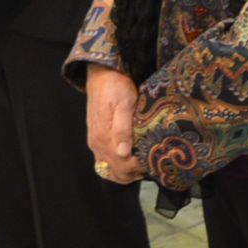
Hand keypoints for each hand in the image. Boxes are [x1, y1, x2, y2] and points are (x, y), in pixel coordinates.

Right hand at [83, 66, 143, 182]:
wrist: (102, 74)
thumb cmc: (116, 87)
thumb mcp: (124, 103)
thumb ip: (122, 129)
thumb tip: (123, 153)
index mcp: (104, 137)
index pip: (123, 166)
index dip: (139, 167)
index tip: (152, 159)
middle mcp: (97, 144)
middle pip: (116, 172)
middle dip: (134, 172)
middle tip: (151, 163)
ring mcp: (95, 143)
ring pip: (109, 170)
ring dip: (126, 172)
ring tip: (142, 164)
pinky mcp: (96, 139)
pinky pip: (105, 162)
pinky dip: (117, 167)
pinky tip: (130, 160)